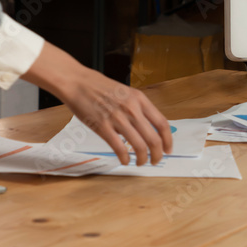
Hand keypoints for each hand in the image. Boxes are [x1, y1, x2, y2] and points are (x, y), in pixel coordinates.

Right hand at [21, 43, 172, 165]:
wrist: (78, 83)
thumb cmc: (100, 88)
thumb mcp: (126, 93)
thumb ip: (138, 109)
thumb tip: (149, 129)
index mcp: (140, 100)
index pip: (162, 124)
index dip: (168, 141)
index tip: (168, 150)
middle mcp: (132, 109)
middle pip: (154, 139)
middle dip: (157, 155)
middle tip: (155, 161)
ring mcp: (117, 119)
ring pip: (139, 146)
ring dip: (142, 159)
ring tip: (140, 163)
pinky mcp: (103, 127)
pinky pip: (119, 148)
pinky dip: (125, 159)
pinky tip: (125, 161)